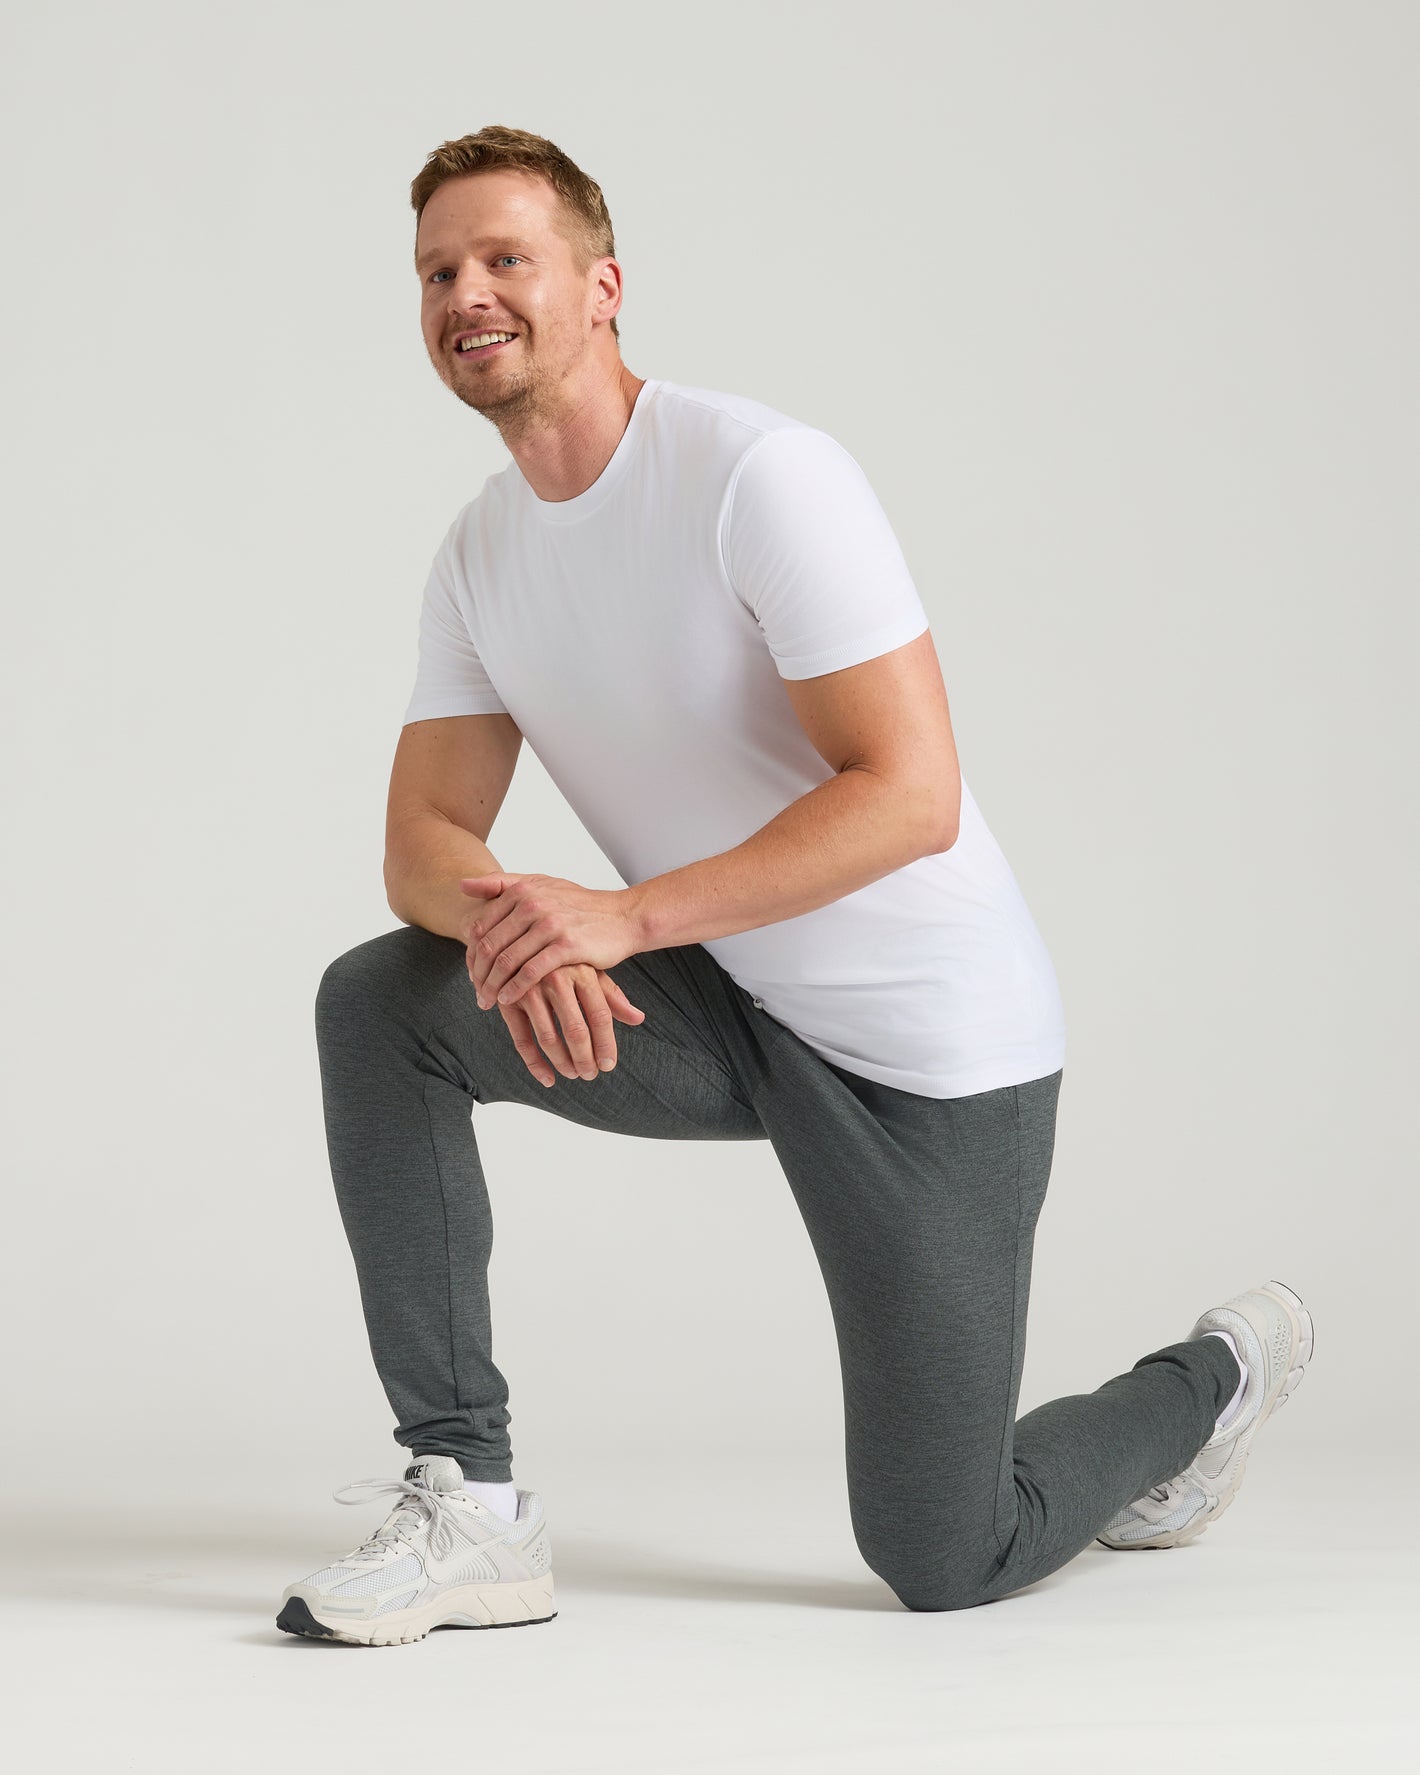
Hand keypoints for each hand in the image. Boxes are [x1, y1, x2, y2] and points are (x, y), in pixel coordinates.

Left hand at [460, 872, 646, 1010]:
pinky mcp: (566, 946)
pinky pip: (531, 972)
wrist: (622, 916)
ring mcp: (550, 925)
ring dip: (493, 986)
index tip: (471, 973)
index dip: (472, 954)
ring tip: (487, 1001)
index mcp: (523, 890)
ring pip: (508, 961)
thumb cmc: (579, 905)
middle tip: (476, 993)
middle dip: (479, 974)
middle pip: (491, 946)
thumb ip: (502, 884)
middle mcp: (533, 904)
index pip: (482, 926)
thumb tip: (462, 885)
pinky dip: (515, 989)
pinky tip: (508, 1001)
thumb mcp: (541, 886)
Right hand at [492, 963, 645, 1086]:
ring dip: (563, 1062)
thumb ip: (611, 996)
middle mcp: (556, 978)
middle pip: (576, 1029)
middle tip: (591, 1074)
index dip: (606, 1044)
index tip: (609, 1065)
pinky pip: (521, 1040)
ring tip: (574, 1074)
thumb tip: (639, 1019)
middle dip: (585, 1058)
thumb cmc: (562, 957)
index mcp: (582, 971)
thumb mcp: (588, 970)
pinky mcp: (508, 999)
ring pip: (548, 1038)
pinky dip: (535, 1064)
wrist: (518, 933)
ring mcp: (529, 988)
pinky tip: (548, 1078)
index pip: (600, 1015)